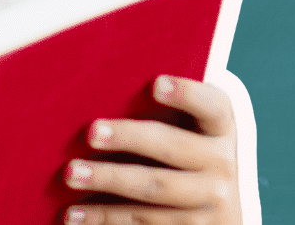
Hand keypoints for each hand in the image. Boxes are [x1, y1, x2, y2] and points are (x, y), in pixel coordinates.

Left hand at [63, 74, 241, 224]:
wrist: (216, 212)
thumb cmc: (190, 157)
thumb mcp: (195, 134)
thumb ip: (170, 115)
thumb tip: (111, 91)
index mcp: (223, 129)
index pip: (212, 106)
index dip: (187, 94)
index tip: (156, 83)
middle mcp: (222, 163)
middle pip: (173, 147)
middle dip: (129, 138)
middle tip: (91, 132)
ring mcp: (209, 202)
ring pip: (152, 188)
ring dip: (108, 179)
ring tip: (72, 173)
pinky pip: (141, 222)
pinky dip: (104, 217)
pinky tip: (75, 212)